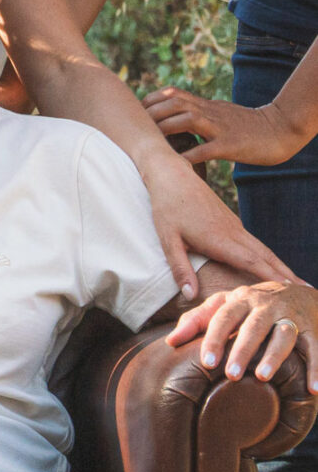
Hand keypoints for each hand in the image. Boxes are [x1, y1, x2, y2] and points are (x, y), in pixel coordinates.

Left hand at [143, 87, 297, 165]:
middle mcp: (209, 112)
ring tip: (151, 142)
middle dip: (152, 114)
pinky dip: (189, 155)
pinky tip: (175, 163)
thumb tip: (170, 117)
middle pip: (175, 103)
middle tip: (136, 129)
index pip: (172, 94)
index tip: (136, 113)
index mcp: (205, 104)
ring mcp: (219, 127)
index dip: (151, 101)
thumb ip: (195, 112)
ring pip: (188, 119)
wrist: (278, 130)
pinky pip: (206, 149)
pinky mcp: (230, 145)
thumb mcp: (217, 112)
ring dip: (166, 128)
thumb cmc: (243, 124)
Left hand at [143, 152, 297, 297]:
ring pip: (263, 248)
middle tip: (308, 291)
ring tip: (297, 282)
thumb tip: (191, 296)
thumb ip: (180, 268)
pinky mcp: (231, 222)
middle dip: (286, 275)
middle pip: (265, 256)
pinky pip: (255, 242)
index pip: (251, 262)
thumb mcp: (167, 239)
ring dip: (281, 265)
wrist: (172, 175)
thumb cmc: (167, 208)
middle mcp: (233, 232)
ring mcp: (234, 226)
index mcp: (219, 239)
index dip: (271, 277)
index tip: (290, 291)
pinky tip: (272, 265)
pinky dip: (269, 256)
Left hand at [165, 282, 317, 392]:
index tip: (206, 363)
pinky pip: (316, 348)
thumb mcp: (224, 306)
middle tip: (231, 376)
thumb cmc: (251, 306)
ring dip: (274, 356)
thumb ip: (197, 320)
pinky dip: (317, 368)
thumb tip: (170, 341)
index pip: (223, 317)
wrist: (300, 293)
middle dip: (242, 350)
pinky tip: (313, 389)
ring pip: (284, 334)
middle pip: (253, 326)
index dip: (214, 339)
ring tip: (263, 376)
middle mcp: (266, 305)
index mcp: (241, 299)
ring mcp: (291, 316)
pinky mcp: (313, 329)